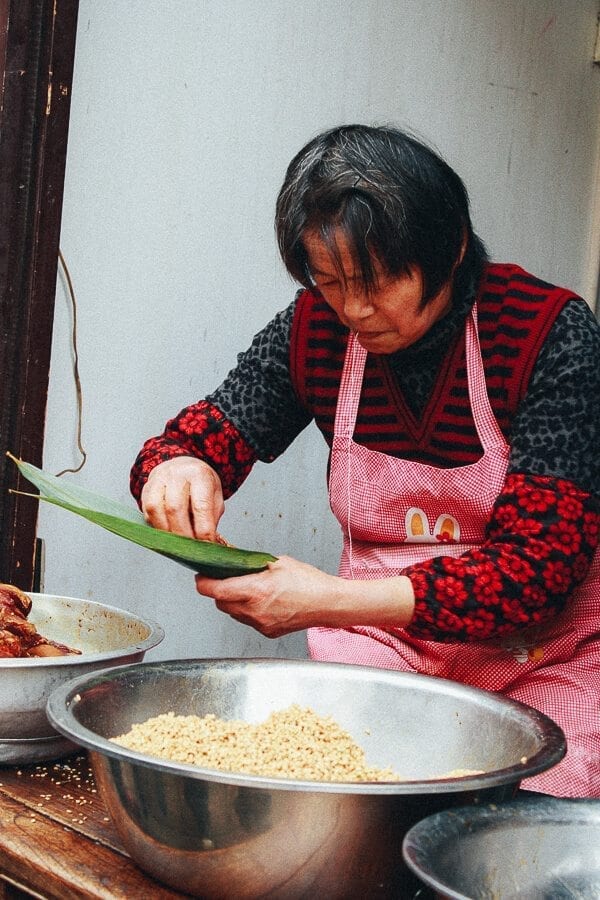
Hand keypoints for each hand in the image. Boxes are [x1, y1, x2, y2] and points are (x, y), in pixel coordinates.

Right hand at [140, 456, 224, 540]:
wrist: (183, 466)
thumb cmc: (201, 484)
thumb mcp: (215, 495)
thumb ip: (211, 517)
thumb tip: (206, 541)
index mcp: (199, 474)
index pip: (200, 505)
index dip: (203, 529)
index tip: (207, 544)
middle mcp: (176, 474)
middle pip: (175, 508)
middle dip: (183, 534)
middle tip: (190, 548)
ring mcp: (158, 480)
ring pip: (156, 510)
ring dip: (166, 532)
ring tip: (177, 543)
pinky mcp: (146, 489)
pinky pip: (147, 512)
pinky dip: (157, 527)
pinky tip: (167, 533)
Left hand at [195, 556, 414, 637]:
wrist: (328, 603)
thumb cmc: (308, 582)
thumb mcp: (278, 563)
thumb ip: (253, 564)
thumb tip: (236, 563)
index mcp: (255, 591)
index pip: (215, 591)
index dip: (203, 583)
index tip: (201, 576)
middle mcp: (254, 611)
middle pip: (220, 604)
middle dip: (219, 591)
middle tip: (225, 578)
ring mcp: (261, 624)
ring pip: (233, 613)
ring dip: (233, 602)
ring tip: (248, 589)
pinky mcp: (268, 632)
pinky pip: (248, 620)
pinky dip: (248, 611)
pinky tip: (262, 601)